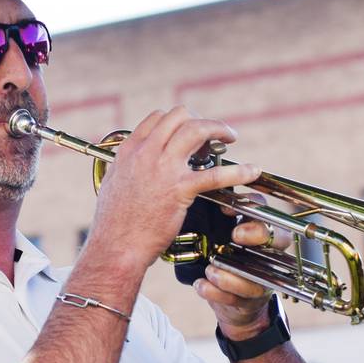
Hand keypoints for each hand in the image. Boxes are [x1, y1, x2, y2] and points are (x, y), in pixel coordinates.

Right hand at [84, 107, 260, 273]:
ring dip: (219, 128)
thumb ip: (127, 168)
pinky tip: (251, 171)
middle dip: (201, 119)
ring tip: (230, 137)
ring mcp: (163, 169)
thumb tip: (133, 164)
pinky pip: (214, 174)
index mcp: (129, 150)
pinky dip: (238, 171)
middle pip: (179, 116)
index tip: (190, 130)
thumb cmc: (114, 223)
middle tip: (213, 133)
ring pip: (196, 130)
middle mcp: (146, 153)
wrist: (116, 246)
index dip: (178, 120)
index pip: (157, 118)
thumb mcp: (113, 184)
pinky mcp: (179, 189)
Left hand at [194, 198, 290, 339]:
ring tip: (210, 270)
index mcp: (261, 232)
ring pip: (257, 275)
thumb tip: (199, 190)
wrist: (230, 299)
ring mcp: (264, 279)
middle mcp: (269, 254)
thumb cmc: (225, 257)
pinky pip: (237, 298)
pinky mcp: (250, 300)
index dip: (252, 207)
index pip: (267, 213)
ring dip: (230, 274)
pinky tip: (201, 285)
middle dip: (257, 234)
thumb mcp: (221, 234)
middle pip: (279, 239)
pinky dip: (216, 293)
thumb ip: (216, 217)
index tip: (227, 207)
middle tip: (235, 235)